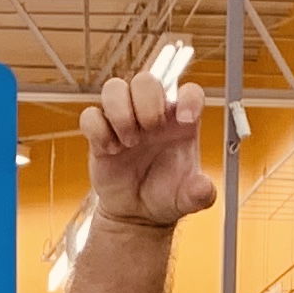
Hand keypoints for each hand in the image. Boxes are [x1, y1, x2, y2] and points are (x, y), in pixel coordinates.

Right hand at [82, 76, 217, 229]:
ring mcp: (123, 119)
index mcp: (179, 121)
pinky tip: (110, 150)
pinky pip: (90, 115)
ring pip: (113, 87)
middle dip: (147, 102)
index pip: (189, 91)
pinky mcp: (99, 133)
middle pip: (145, 80)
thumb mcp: (187, 199)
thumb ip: (199, 194)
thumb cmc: (165, 194)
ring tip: (129, 142)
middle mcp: (151, 113)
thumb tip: (203, 189)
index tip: (187, 120)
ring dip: (120, 112)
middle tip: (150, 131)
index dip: (189, 98)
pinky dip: (98, 130)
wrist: (137, 212)